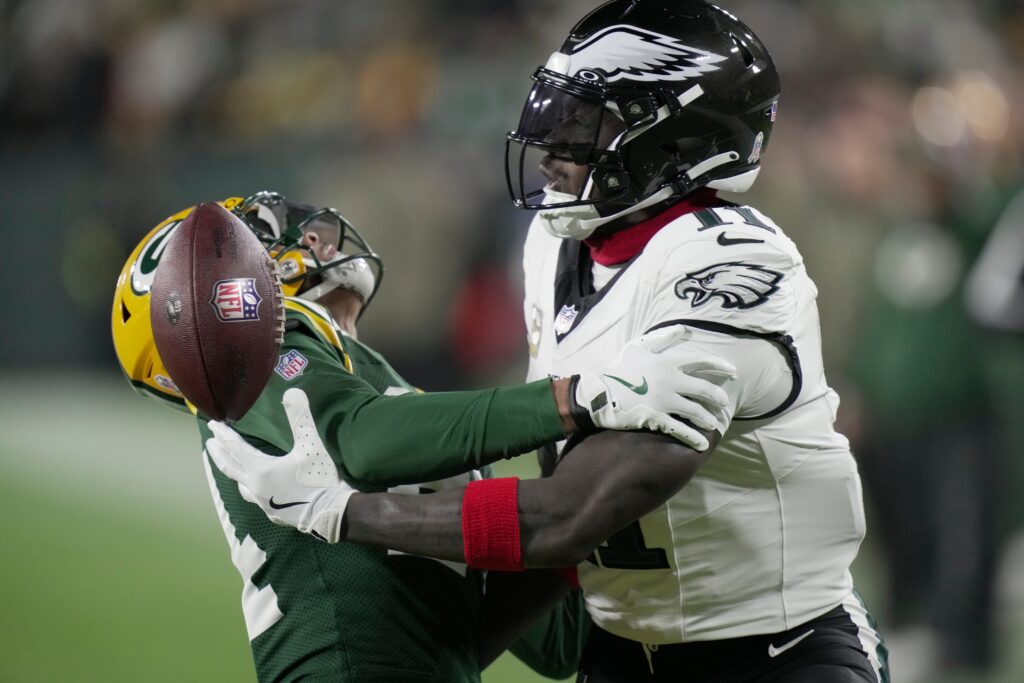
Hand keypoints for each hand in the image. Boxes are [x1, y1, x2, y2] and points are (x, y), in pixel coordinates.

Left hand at [205, 387, 354, 541]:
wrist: (331, 514)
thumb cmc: (318, 479)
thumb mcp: (311, 446)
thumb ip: (300, 419)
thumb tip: (293, 391)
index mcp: (260, 469)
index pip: (236, 448)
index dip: (224, 434)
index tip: (213, 424)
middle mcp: (255, 487)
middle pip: (231, 467)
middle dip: (220, 453)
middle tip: (210, 442)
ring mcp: (263, 502)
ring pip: (241, 484)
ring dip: (233, 471)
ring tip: (230, 464)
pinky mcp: (273, 514)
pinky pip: (254, 497)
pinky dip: (248, 486)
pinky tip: (255, 488)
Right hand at [572, 327, 734, 450]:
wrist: (599, 393)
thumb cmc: (619, 369)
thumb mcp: (638, 347)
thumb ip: (663, 338)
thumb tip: (684, 329)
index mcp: (667, 362)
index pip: (701, 361)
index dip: (720, 366)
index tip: (733, 372)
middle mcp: (670, 381)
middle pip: (703, 389)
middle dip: (718, 397)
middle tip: (724, 403)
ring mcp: (664, 401)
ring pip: (695, 411)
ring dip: (707, 418)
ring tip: (712, 424)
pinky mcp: (656, 418)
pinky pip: (680, 430)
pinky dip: (693, 438)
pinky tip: (702, 444)